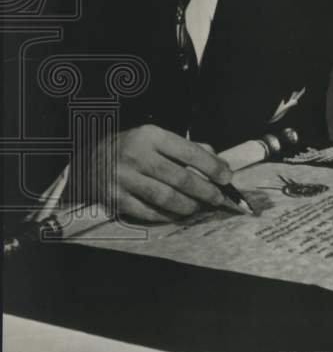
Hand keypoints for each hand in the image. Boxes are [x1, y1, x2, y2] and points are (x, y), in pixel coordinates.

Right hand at [87, 125, 232, 221]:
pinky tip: (177, 214)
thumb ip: (187, 148)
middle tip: (218, 198)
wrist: (86, 160)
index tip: (226, 177)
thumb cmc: (130, 148)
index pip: (189, 152)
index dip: (212, 167)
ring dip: (189, 206)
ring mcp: (124, 178)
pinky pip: (148, 212)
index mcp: (151, 136)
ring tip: (199, 207)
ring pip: (166, 198)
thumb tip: (218, 163)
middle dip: (206, 191)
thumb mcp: (155, 138)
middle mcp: (137, 155)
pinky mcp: (115, 198)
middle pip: (181, 179)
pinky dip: (167, 216)